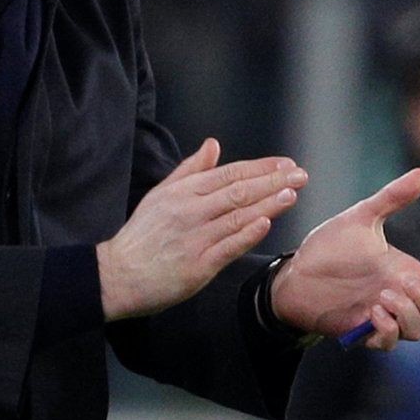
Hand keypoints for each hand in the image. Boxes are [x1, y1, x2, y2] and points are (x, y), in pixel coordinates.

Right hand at [97, 137, 308, 320]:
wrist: (119, 274)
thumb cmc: (142, 236)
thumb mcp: (161, 194)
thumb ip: (190, 169)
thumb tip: (213, 145)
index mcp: (184, 192)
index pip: (229, 173)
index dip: (260, 168)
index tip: (285, 164)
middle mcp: (191, 211)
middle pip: (238, 191)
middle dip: (273, 182)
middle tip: (300, 175)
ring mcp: (195, 238)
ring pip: (237, 216)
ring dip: (268, 203)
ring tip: (292, 194)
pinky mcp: (197, 266)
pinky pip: (227, 247)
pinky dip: (247, 234)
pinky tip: (265, 223)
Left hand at [270, 168, 419, 349]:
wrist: (295, 273)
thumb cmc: (330, 246)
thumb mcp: (361, 218)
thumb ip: (391, 198)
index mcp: (405, 271)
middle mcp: (399, 296)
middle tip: (404, 284)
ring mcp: (383, 316)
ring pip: (419, 330)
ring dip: (408, 315)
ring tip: (381, 297)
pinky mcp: (364, 332)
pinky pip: (390, 342)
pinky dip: (388, 330)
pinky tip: (371, 312)